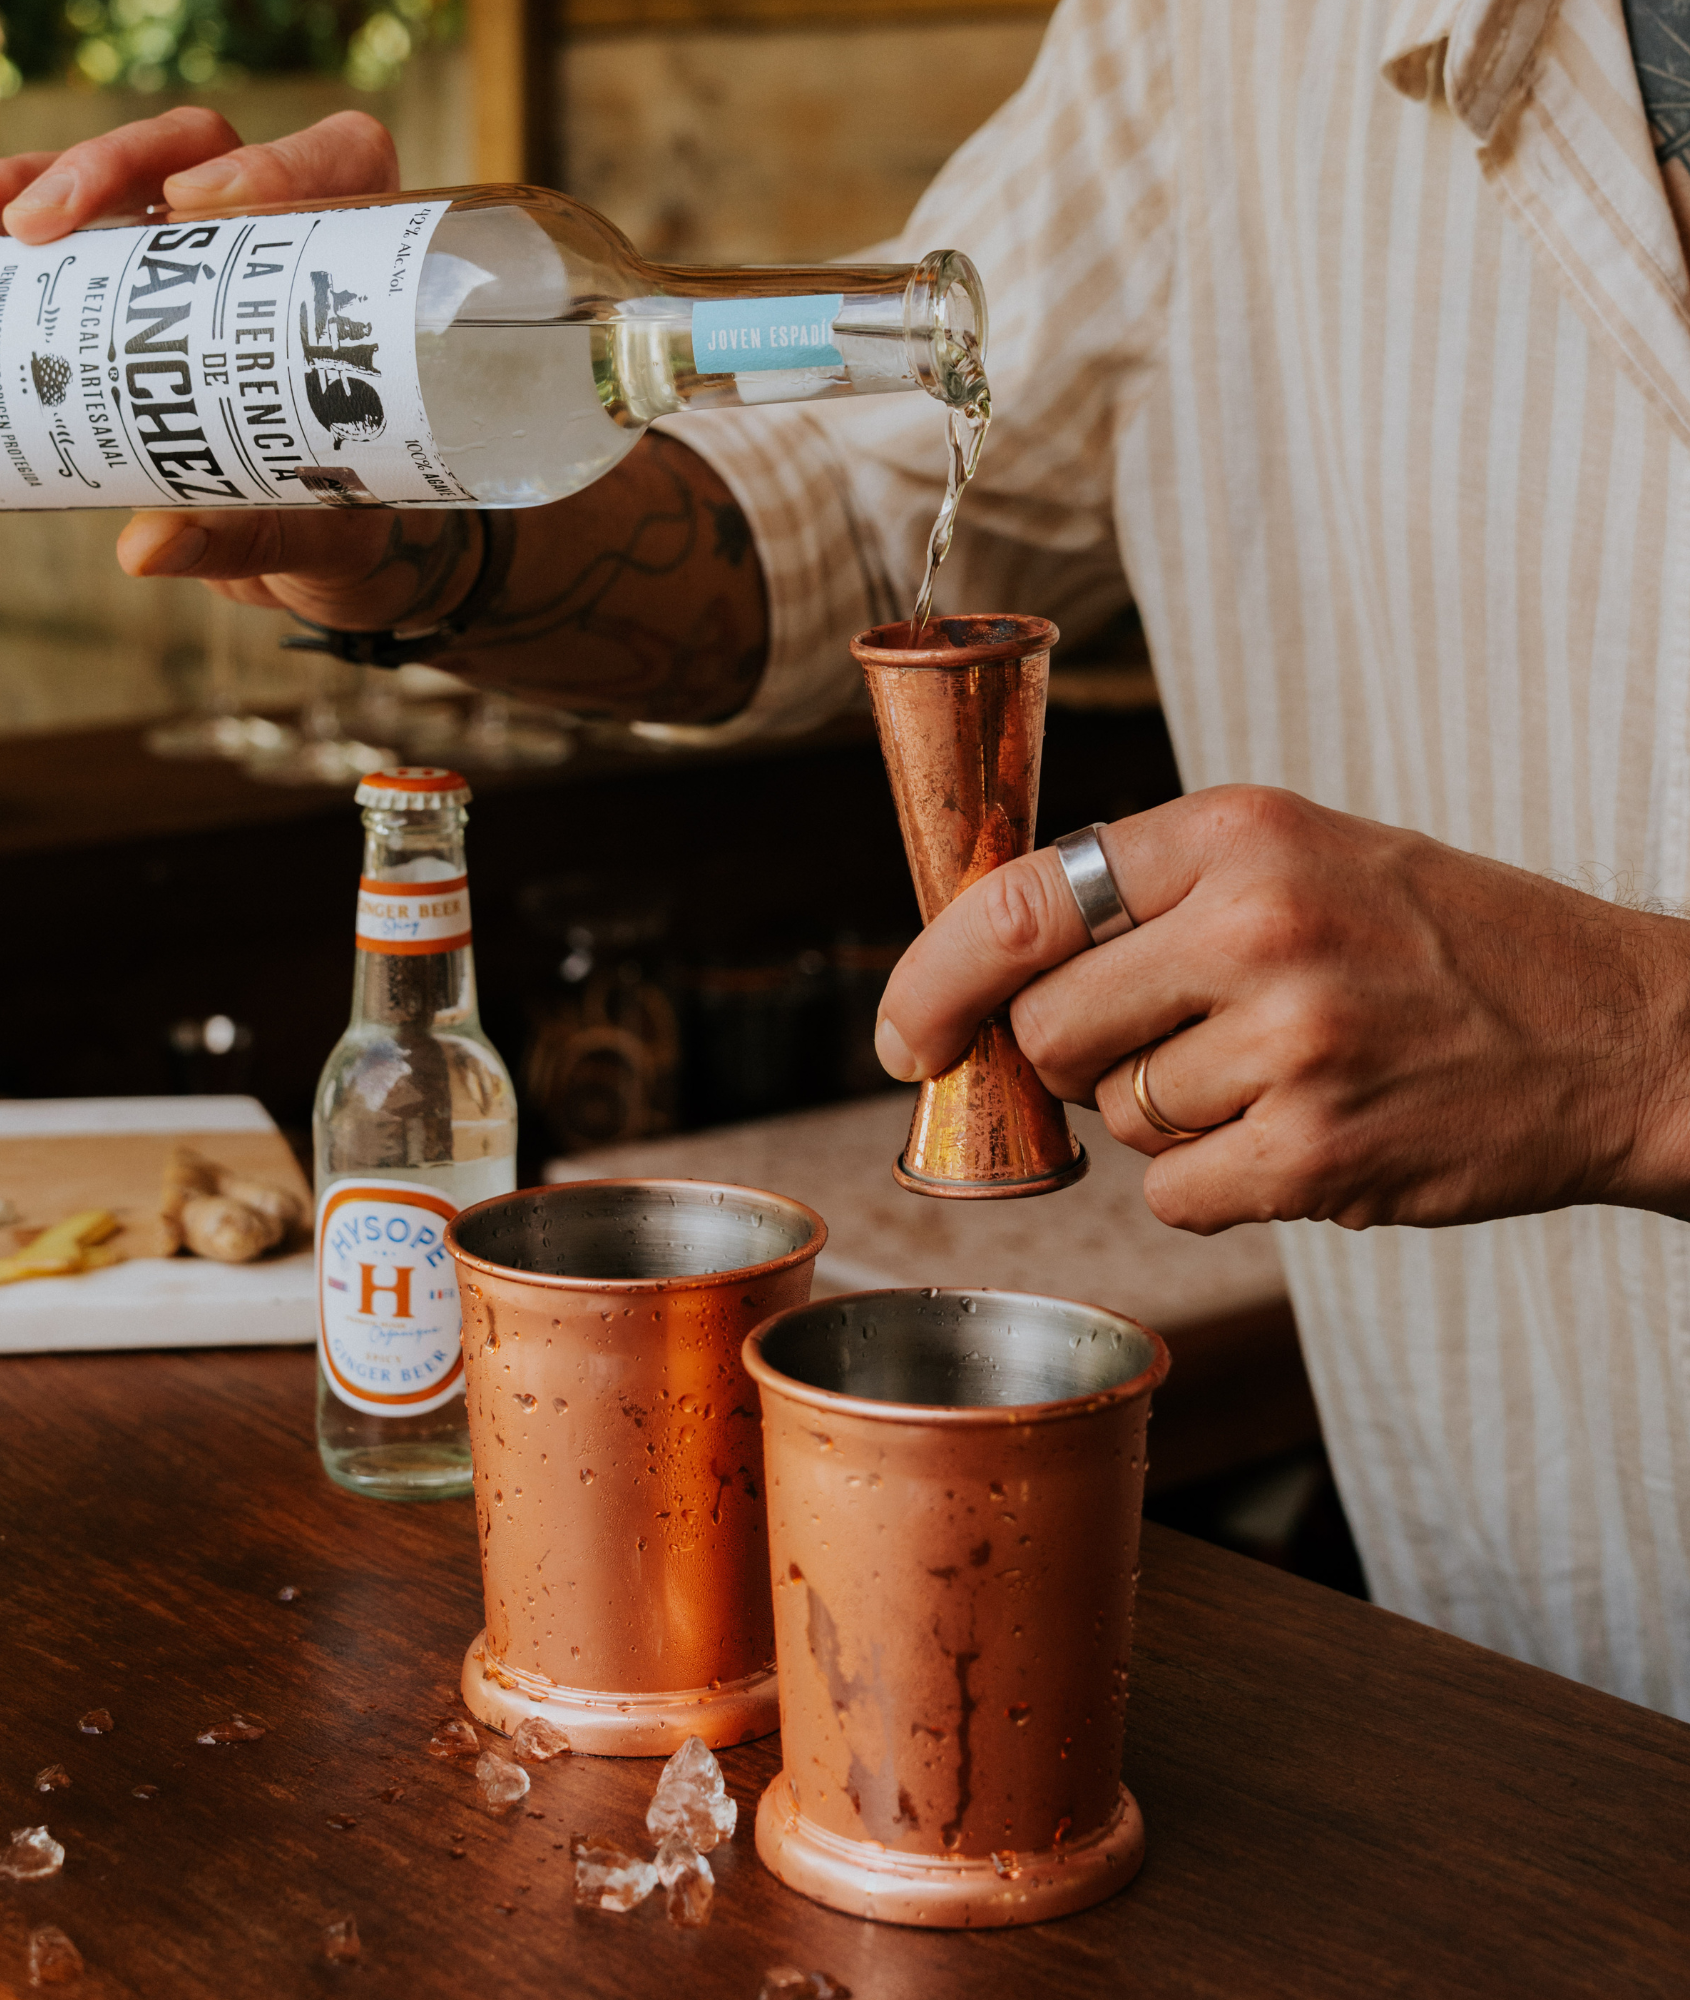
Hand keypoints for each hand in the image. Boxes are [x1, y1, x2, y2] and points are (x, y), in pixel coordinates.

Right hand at [0, 109, 465, 630]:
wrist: (313, 556)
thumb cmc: (342, 525)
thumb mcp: (319, 533)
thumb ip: (253, 536)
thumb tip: (145, 545)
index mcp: (344, 278)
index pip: (333, 165)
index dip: (276, 162)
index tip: (203, 210)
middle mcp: (262, 245)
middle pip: (188, 153)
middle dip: (104, 168)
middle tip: (40, 225)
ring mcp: (180, 264)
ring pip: (103, 183)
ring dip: (15, 187)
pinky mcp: (109, 295)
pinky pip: (30, 240)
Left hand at [872, 786, 1689, 1232]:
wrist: (1620, 1030)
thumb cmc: (1436, 943)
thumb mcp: (1299, 858)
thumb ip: (1149, 902)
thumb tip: (987, 984)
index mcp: (1237, 831)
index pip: (1017, 902)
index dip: (934, 979)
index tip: (904, 1035)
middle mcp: (1257, 924)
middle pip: (1051, 1031)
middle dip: (1080, 1062)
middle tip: (1174, 1045)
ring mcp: (1290, 1042)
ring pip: (1121, 1121)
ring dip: (1172, 1122)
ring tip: (1281, 1076)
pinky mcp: (1318, 1152)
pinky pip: (1177, 1196)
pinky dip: (1218, 1187)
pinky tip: (1303, 1136)